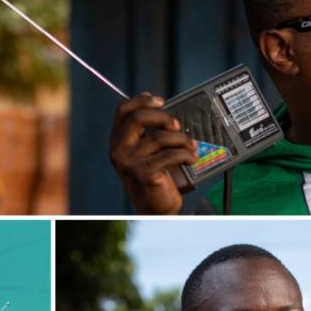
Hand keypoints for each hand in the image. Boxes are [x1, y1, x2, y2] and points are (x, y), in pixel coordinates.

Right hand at [109, 92, 197, 214]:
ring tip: (192, 146)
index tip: (160, 101)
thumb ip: (148, 132)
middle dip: (163, 117)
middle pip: (138, 118)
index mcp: (117, 141)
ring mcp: (129, 163)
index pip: (123, 110)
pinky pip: (170, 155)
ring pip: (159, 137)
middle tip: (177, 125)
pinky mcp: (144, 174)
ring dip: (181, 139)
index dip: (142, 101)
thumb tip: (161, 107)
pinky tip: (192, 158)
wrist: (156, 209)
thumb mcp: (146, 152)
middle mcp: (119, 150)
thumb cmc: (154, 178)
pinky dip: (185, 154)